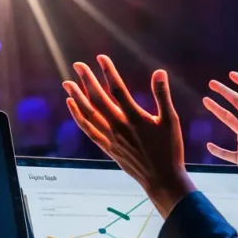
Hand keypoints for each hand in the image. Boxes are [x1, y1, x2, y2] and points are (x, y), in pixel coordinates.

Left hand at [63, 55, 195, 217]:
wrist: (161, 179)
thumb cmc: (169, 150)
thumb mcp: (170, 121)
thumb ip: (162, 95)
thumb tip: (159, 72)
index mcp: (134, 117)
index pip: (117, 89)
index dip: (108, 72)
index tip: (100, 58)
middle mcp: (119, 127)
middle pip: (98, 99)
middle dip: (87, 80)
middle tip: (78, 65)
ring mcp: (111, 138)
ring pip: (89, 114)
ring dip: (77, 97)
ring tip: (67, 83)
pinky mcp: (107, 148)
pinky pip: (88, 130)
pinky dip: (78, 117)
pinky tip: (72, 106)